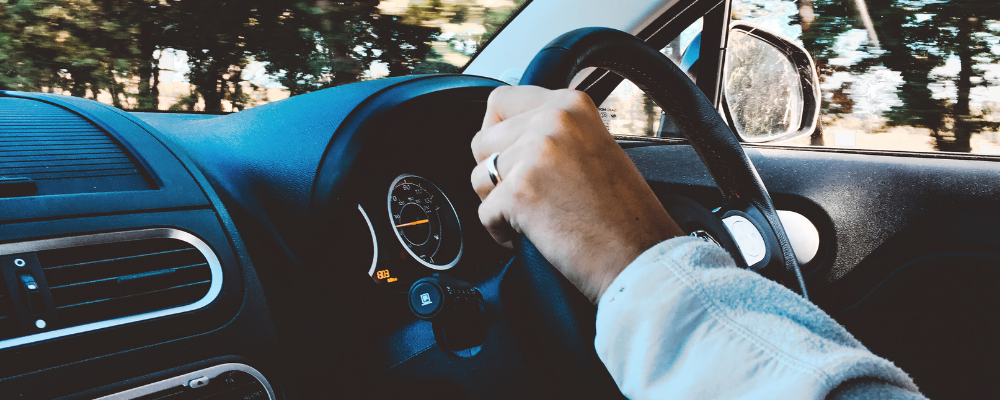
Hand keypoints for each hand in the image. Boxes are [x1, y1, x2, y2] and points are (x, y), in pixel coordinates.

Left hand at [471, 86, 682, 302]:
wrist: (640, 257)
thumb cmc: (624, 215)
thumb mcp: (594, 147)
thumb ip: (553, 133)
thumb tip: (507, 134)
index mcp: (571, 105)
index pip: (501, 99)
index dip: (496, 132)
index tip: (508, 155)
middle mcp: (552, 120)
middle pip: (482, 140)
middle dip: (495, 173)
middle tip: (528, 196)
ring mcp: (534, 154)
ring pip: (479, 177)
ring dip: (496, 203)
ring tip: (535, 216)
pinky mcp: (519, 192)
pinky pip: (484, 213)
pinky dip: (501, 232)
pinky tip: (535, 235)